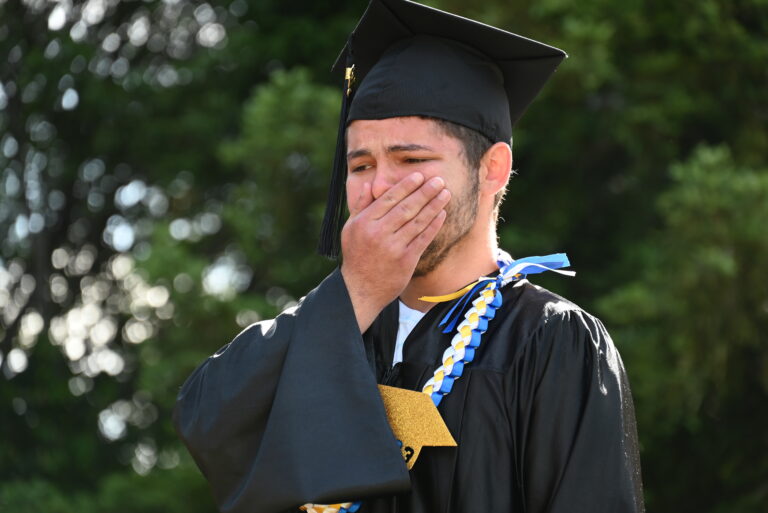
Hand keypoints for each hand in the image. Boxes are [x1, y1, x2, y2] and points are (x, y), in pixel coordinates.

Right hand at [341, 172, 449, 331]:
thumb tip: (368, 184)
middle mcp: (379, 233)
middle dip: (425, 192)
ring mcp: (394, 247)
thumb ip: (361, 206)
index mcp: (365, 222)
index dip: (406, 186)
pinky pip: (423, 239)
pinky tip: (442, 214)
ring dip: (434, 206)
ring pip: (418, 221)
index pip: (389, 198)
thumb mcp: (350, 228)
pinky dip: (434, 226)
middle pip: (407, 207)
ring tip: (445, 194)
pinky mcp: (406, 260)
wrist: (361, 289)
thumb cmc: (356, 255)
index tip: (419, 175)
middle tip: (439, 180)